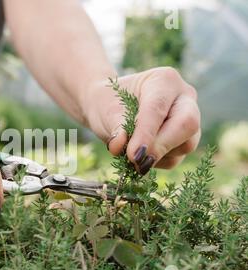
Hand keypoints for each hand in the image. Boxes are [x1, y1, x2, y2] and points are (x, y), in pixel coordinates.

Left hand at [82, 67, 200, 173]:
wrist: (108, 107)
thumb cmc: (108, 104)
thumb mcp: (106, 111)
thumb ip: (116, 128)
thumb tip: (118, 146)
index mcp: (164, 80)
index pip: (158, 108)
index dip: (147, 134)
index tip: (133, 155)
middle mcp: (184, 96)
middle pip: (187, 124)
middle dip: (162, 146)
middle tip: (138, 162)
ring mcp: (189, 118)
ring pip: (186, 144)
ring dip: (158, 156)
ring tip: (131, 155)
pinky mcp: (186, 139)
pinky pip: (177, 157)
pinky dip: (157, 162)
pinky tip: (139, 156)